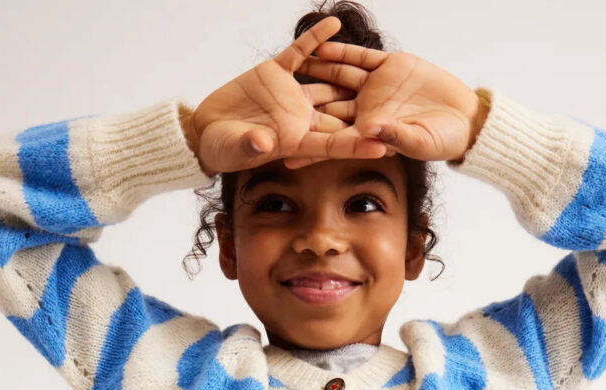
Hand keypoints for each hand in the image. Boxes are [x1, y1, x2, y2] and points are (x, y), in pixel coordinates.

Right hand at [185, 15, 391, 176]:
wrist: (207, 130)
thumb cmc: (223, 149)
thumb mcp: (235, 149)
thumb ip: (250, 145)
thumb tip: (263, 142)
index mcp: (296, 140)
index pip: (334, 143)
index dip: (358, 144)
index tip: (384, 145)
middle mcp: (300, 117)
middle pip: (341, 114)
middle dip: (368, 113)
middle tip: (398, 109)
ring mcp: (291, 94)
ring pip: (327, 80)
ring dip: (349, 71)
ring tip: (379, 60)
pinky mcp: (276, 74)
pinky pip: (301, 53)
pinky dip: (316, 39)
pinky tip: (335, 24)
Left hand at [292, 39, 486, 164]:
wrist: (465, 118)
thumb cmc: (442, 141)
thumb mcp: (419, 141)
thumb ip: (394, 135)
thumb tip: (368, 129)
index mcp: (368, 132)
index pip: (331, 139)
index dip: (308, 142)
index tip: (282, 148)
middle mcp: (367, 108)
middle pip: (328, 104)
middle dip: (303, 102)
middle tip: (274, 100)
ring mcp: (376, 85)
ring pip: (339, 76)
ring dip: (317, 69)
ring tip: (291, 62)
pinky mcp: (389, 65)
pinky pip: (360, 56)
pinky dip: (342, 50)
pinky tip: (320, 44)